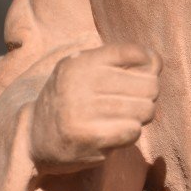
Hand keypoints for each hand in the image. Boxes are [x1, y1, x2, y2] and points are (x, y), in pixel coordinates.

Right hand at [29, 43, 160, 170]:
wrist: (34, 137)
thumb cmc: (70, 100)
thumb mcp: (85, 71)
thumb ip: (120, 63)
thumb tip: (156, 61)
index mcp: (80, 62)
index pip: (132, 52)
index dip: (148, 62)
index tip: (144, 72)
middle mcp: (80, 84)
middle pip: (147, 84)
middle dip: (149, 94)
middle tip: (136, 101)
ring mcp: (83, 112)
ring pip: (144, 109)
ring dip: (142, 115)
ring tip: (127, 117)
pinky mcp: (90, 138)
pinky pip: (133, 131)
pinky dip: (132, 132)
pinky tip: (118, 131)